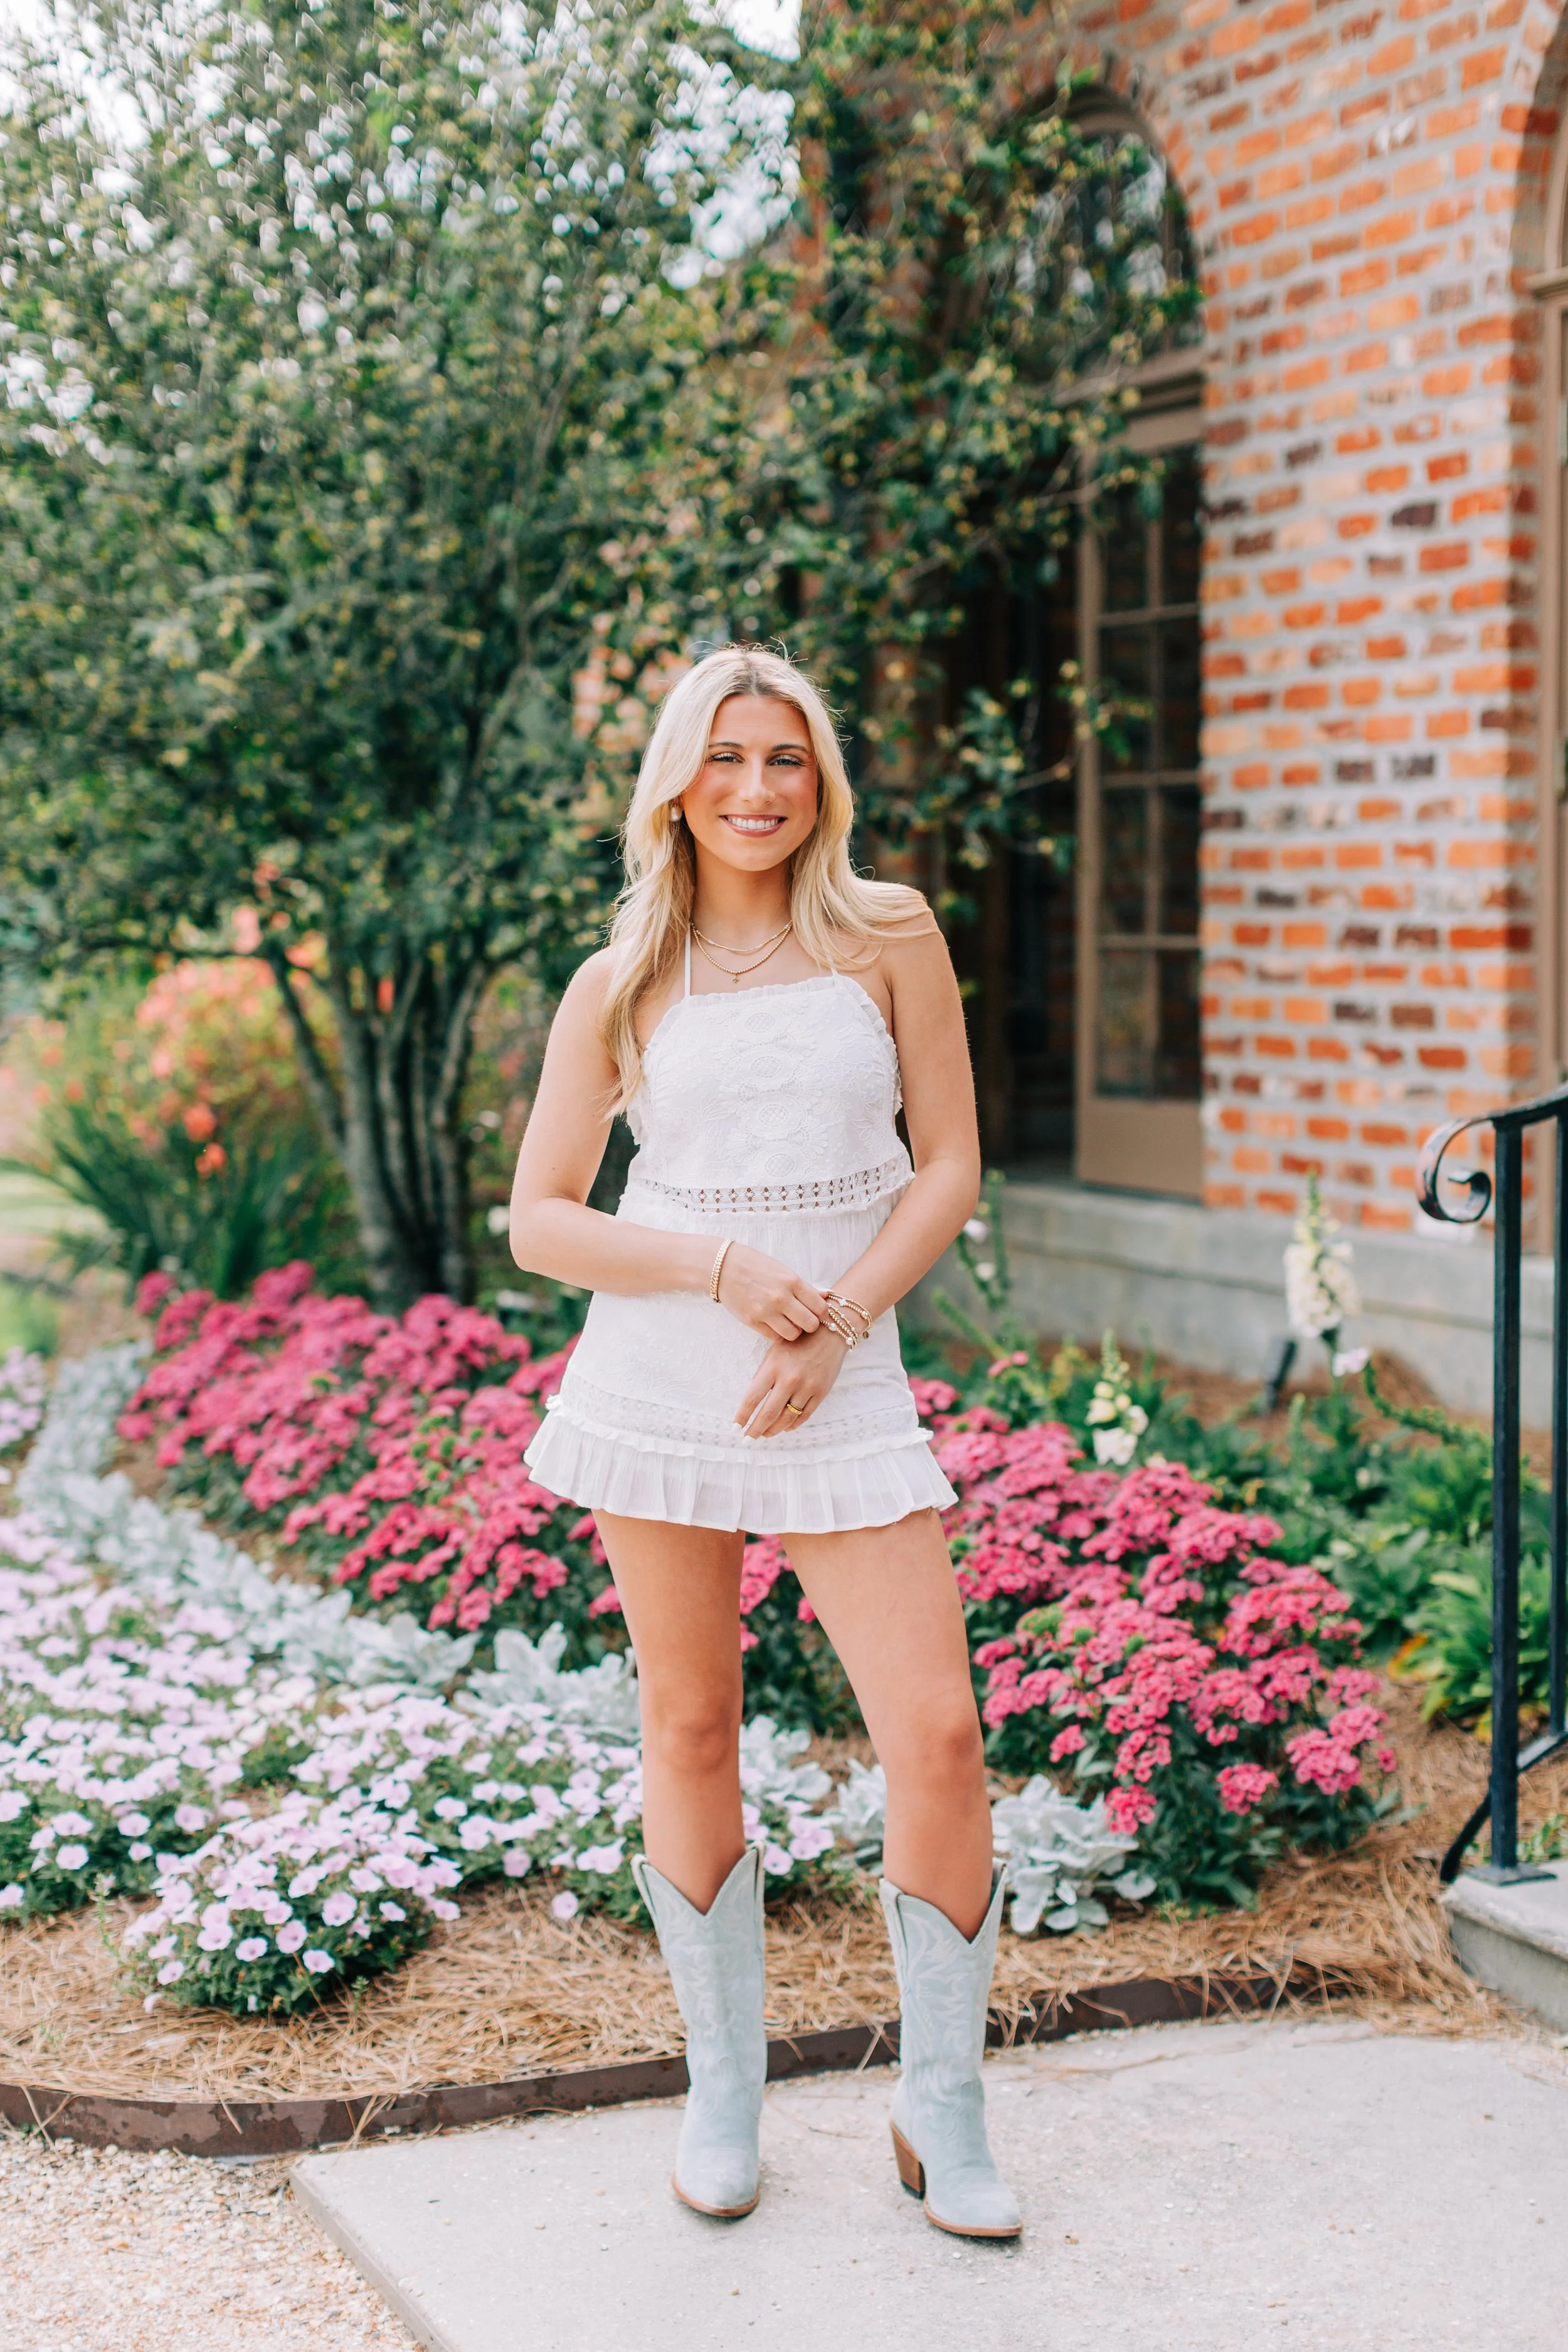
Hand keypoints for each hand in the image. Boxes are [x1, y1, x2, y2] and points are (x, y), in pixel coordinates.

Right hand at [714, 1243, 830, 1342]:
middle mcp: (781, 1298)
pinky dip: (777, 1332)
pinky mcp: (752, 1321)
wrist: (724, 1267)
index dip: (821, 1312)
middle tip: (803, 1319)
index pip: (821, 1308)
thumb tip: (826, 1296)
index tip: (816, 1311)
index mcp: (792, 1282)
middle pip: (811, 1325)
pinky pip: (774, 1337)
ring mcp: (766, 1311)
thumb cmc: (757, 1266)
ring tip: (788, 1321)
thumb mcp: (784, 1271)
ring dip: (793, 1330)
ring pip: (793, 1335)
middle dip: (810, 1324)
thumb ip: (805, 1287)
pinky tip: (774, 1323)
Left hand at [736, 1324, 848, 1438]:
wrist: (829, 1332)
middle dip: (755, 1430)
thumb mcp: (773, 1352)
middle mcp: (789, 1379)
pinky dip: (793, 1425)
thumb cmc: (797, 1340)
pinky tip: (785, 1428)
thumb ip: (763, 1375)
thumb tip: (754, 1400)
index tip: (735, 1427)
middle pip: (768, 1414)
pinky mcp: (821, 1392)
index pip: (752, 1398)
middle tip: (748, 1439)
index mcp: (773, 1368)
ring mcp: (807, 1387)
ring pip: (787, 1419)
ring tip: (765, 1435)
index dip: (742, 1416)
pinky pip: (805, 1415)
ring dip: (773, 1430)